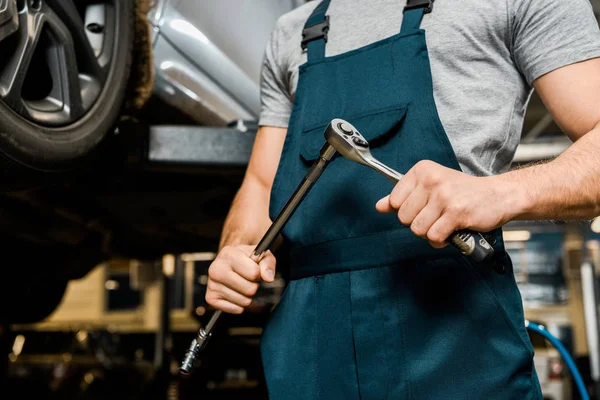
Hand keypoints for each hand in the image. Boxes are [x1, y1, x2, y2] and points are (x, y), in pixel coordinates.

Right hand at [206, 245, 275, 313]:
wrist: (231, 261)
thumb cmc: (247, 259)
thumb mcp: (262, 255)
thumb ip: (267, 264)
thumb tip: (268, 278)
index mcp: (228, 254)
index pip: (254, 273)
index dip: (259, 274)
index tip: (255, 269)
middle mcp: (216, 269)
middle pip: (250, 289)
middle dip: (254, 286)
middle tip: (248, 279)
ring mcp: (211, 284)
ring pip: (244, 301)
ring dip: (247, 296)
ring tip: (241, 284)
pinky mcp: (211, 298)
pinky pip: (236, 309)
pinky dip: (240, 305)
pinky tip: (235, 293)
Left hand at [376, 160, 518, 247]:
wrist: (498, 195)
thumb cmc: (462, 193)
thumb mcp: (431, 188)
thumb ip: (403, 196)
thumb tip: (378, 206)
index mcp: (422, 170)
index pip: (394, 200)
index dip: (406, 211)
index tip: (422, 207)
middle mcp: (432, 180)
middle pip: (404, 217)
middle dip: (418, 223)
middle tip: (435, 217)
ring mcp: (444, 196)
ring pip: (418, 229)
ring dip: (430, 233)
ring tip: (443, 224)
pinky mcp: (456, 213)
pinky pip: (434, 236)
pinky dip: (441, 240)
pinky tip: (450, 232)